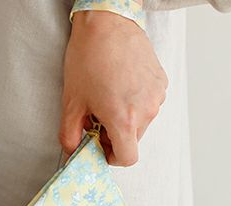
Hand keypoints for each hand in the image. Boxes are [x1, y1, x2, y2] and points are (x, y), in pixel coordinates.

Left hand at [59, 10, 167, 166]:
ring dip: (126, 117)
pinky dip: (135, 101)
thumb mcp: (71, 101)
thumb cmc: (88, 58)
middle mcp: (145, 111)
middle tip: (98, 115)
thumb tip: (72, 151)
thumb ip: (69, 134)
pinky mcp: (161, 83)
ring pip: (141, 122)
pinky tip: (121, 84)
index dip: (112, 157)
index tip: (102, 146)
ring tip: (110, 95)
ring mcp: (156, 97)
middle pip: (133, 139)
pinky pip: (149, 103)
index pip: (127, 158)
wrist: (106, 22)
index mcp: (124, 120)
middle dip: (115, 134)